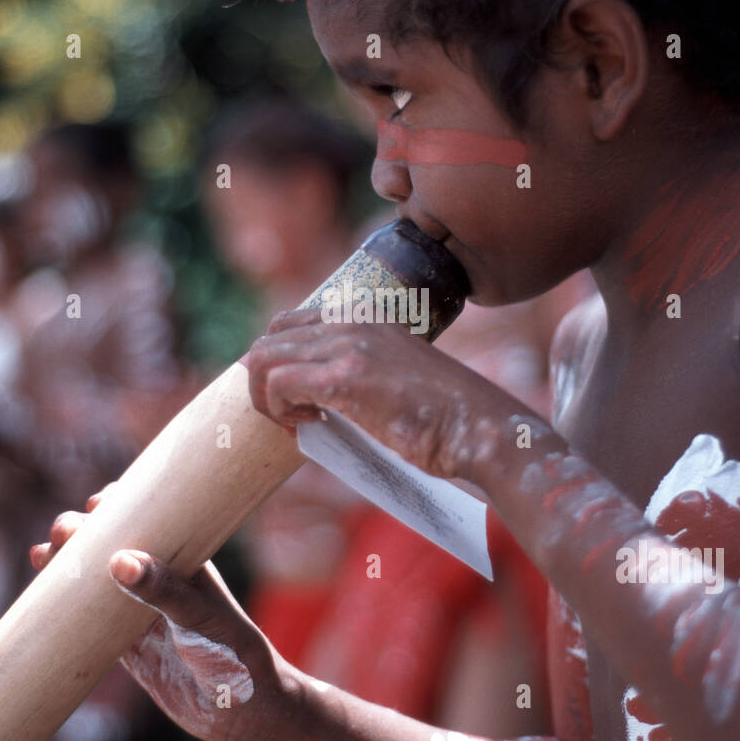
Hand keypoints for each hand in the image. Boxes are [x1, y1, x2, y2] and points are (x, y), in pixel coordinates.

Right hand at [30, 490, 286, 740]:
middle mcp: (160, 578)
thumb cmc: (236, 654)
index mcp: (185, 557)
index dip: (119, 506)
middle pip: (112, 543)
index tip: (96, 506)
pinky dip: (64, 606)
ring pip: (94, 578)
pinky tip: (41, 597)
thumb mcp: (202, 618)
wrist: (243, 712)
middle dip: (83, 532)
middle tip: (63, 535)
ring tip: (42, 555)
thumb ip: (164, 592)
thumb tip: (120, 561)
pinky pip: (88, 618)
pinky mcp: (126, 643)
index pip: (149, 518)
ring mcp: (139, 610)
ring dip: (67, 564)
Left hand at [247, 308, 519, 481]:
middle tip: (292, 415)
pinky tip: (308, 424)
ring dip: (266, 398)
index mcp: (364, 312)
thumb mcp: (395, 373)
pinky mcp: (344, 377)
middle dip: (264, 383)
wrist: (477, 428)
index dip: (280, 364)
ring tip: (298, 421)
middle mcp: (351, 318)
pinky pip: (278, 383)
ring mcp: (347, 344)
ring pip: (262, 359)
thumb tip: (315, 393)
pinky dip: (278, 409)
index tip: (301, 400)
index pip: (289, 323)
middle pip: (268, 339)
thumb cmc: (442, 415)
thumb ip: (359, 367)